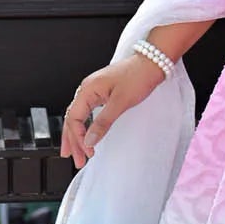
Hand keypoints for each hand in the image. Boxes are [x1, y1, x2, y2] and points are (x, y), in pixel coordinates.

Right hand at [60, 54, 164, 169]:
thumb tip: (89, 140)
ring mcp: (93, 91)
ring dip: (77, 136)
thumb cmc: (138, 77)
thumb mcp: (121, 102)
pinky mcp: (102, 93)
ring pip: (78, 116)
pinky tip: (85, 135)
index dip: (79, 138)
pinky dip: (84, 126)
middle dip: (73, 141)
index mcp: (88, 90)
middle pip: (72, 119)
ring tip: (76, 153)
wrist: (152, 63)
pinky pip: (87, 112)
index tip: (88, 153)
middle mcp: (87, 89)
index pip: (74, 119)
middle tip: (77, 161)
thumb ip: (103, 122)